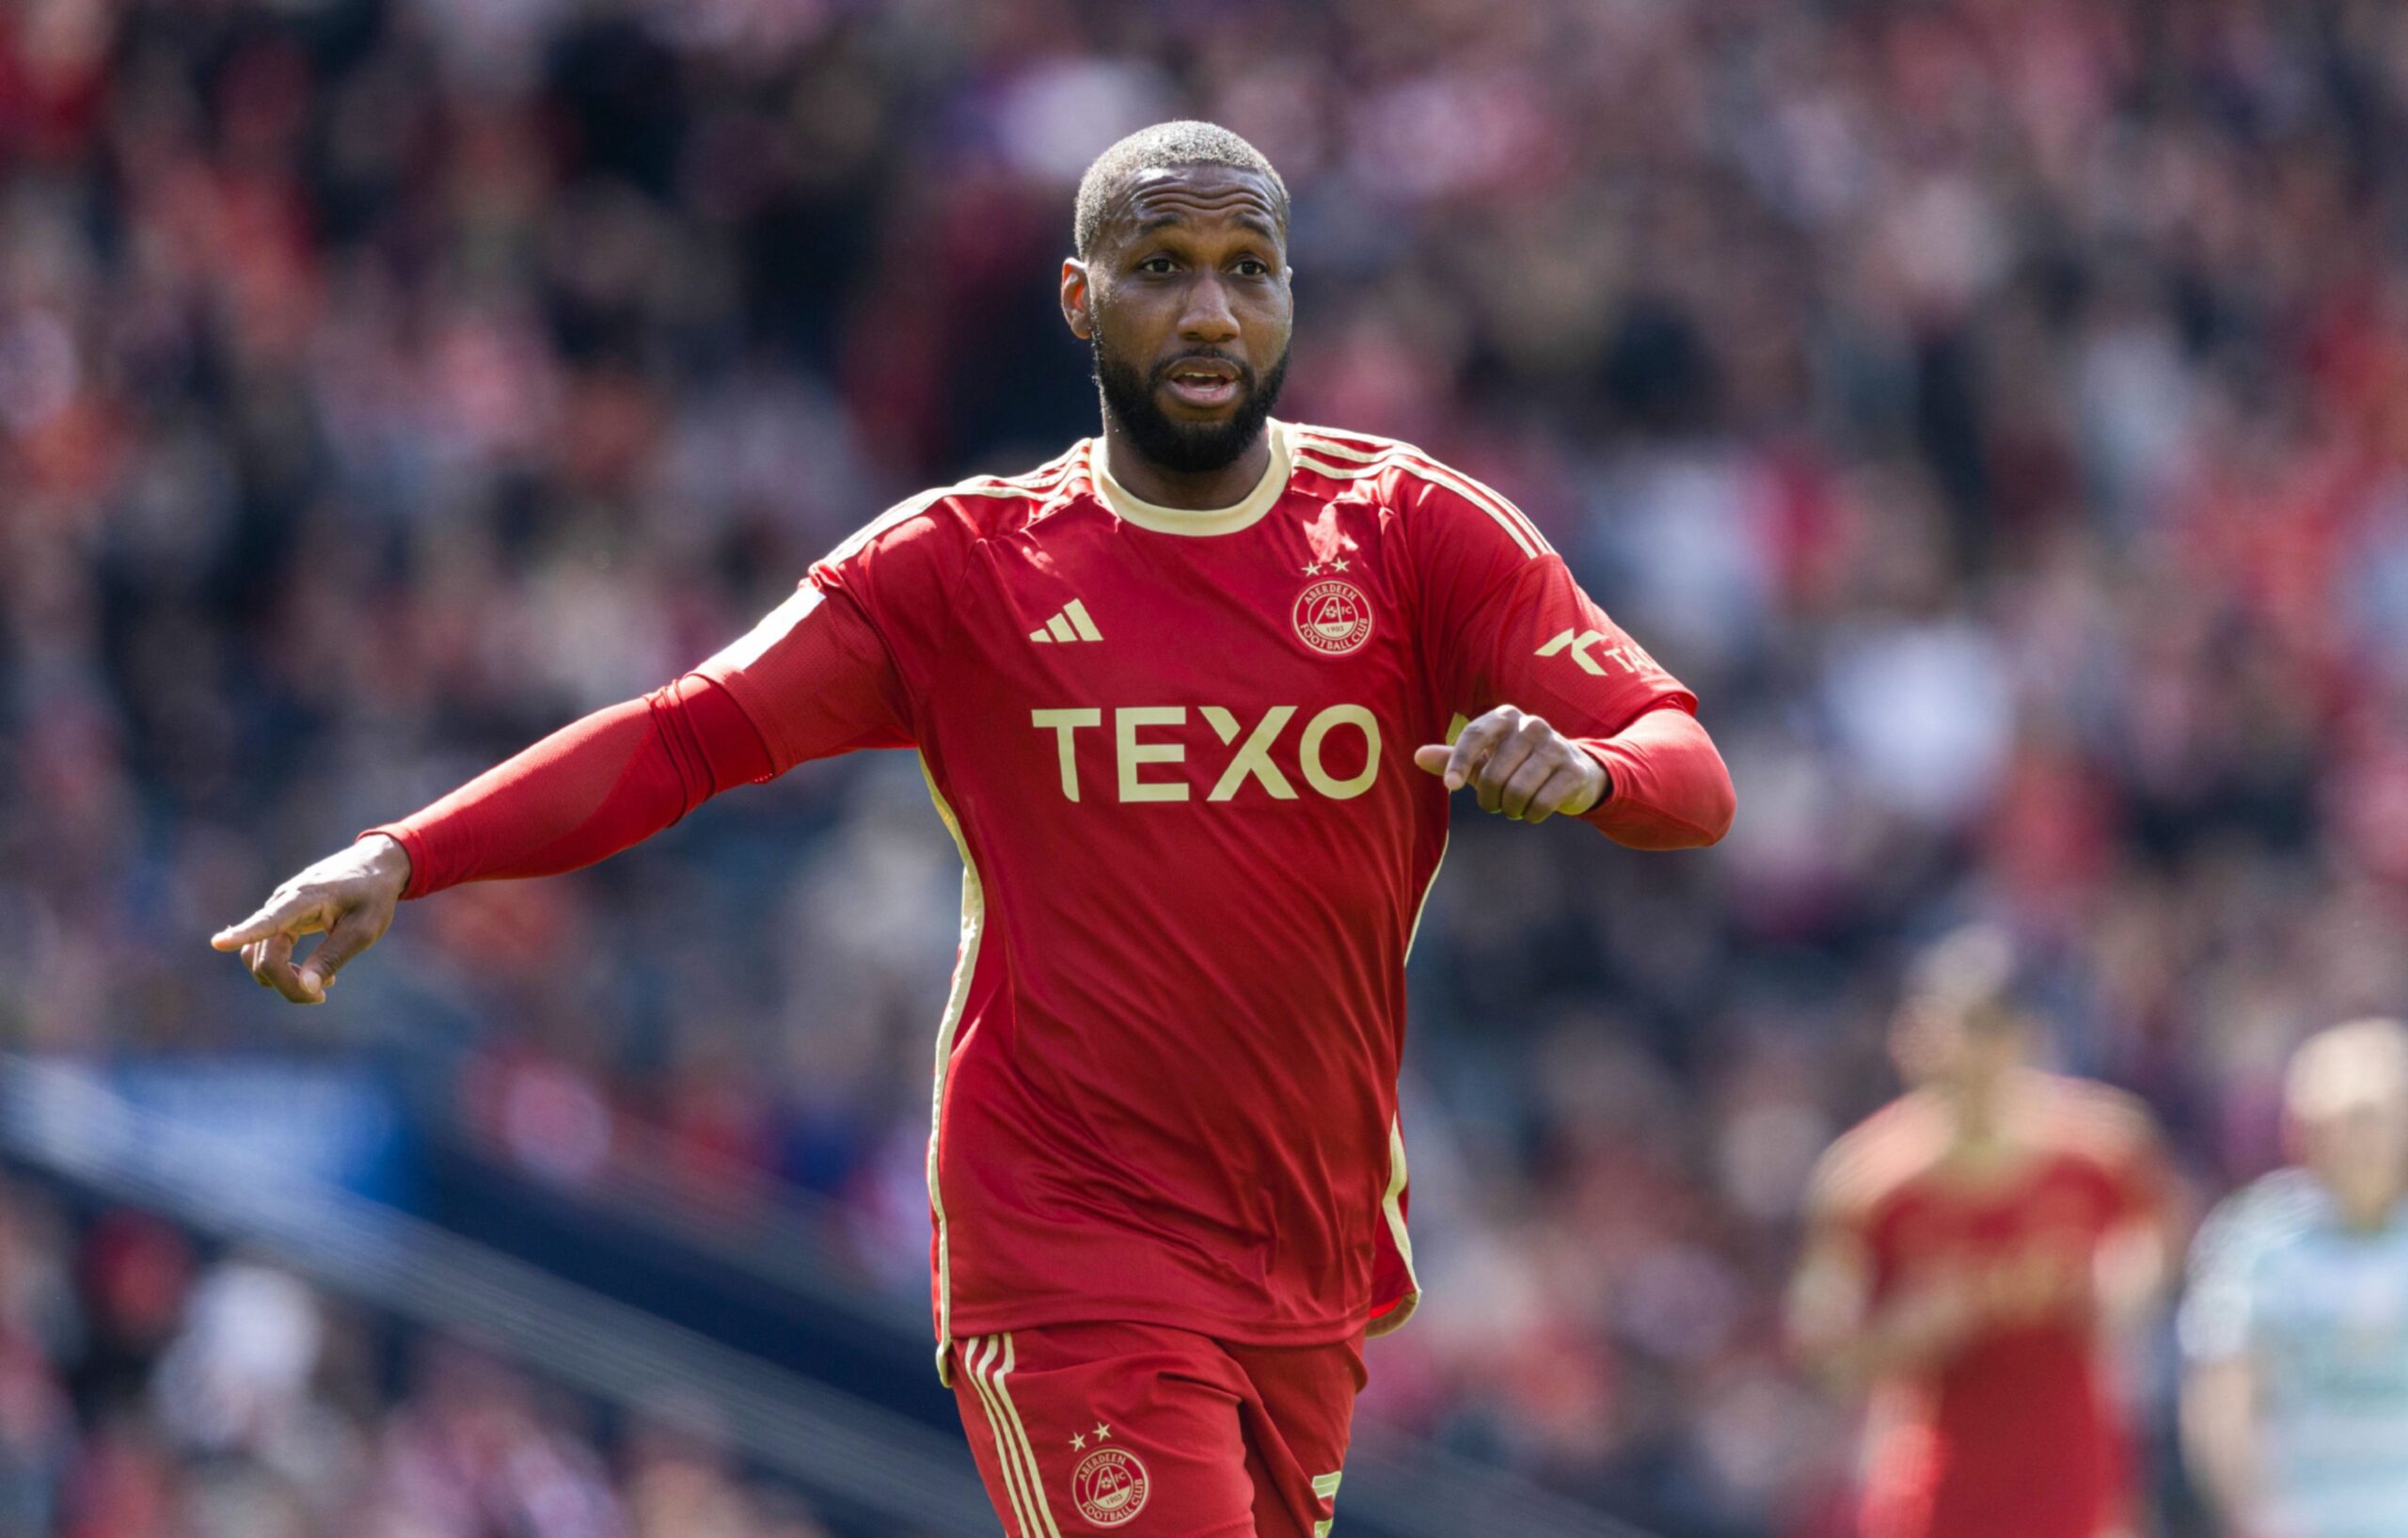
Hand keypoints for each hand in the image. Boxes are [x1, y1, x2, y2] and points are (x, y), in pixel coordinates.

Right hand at [210, 834, 411, 1002]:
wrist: (374, 865)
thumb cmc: (373, 896)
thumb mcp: (364, 930)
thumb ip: (332, 958)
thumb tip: (305, 988)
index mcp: (304, 898)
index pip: (269, 920)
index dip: (243, 934)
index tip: (218, 943)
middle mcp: (282, 903)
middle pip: (265, 957)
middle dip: (288, 984)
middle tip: (323, 996)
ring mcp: (277, 912)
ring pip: (261, 958)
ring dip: (284, 979)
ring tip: (325, 983)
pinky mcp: (280, 920)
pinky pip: (266, 952)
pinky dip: (282, 969)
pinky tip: (311, 975)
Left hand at [1413, 705, 1608, 822]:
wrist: (1572, 770)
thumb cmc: (1516, 763)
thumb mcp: (1483, 759)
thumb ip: (1452, 758)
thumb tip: (1418, 756)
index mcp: (1505, 717)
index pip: (1475, 735)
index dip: (1459, 762)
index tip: (1451, 786)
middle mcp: (1532, 725)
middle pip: (1494, 774)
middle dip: (1489, 800)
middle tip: (1493, 805)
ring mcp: (1557, 746)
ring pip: (1517, 791)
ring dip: (1510, 809)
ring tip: (1513, 807)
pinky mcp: (1574, 770)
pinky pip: (1542, 804)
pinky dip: (1531, 816)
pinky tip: (1532, 811)